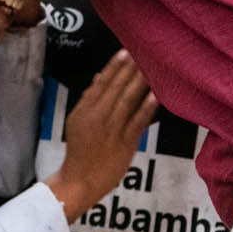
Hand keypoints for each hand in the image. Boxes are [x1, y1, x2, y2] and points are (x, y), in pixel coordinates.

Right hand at [45, 51, 156, 220]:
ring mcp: (111, 129)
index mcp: (84, 110)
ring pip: (127, 100)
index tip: (125, 51)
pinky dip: (147, 108)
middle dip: (129, 69)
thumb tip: (101, 77)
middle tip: (141, 51)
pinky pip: (138, 122)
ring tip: (149, 66)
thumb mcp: (77, 121)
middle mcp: (97, 116)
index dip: (114, 67)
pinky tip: (155, 95)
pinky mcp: (125, 143)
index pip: (101, 83)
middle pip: (115, 88)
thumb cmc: (79, 151)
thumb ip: (89, 99)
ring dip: (139, 82)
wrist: (80, 180)